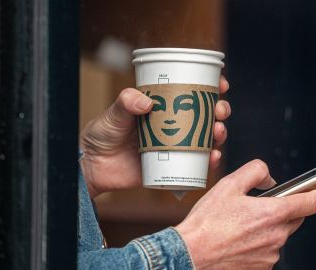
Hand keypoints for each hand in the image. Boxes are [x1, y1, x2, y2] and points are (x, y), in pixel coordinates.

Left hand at [79, 77, 230, 197]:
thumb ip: (126, 103)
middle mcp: (173, 125)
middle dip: (220, 110)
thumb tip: (146, 101)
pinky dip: (209, 160)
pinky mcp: (173, 166)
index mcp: (162, 107)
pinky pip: (197, 163)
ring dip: (219, 133)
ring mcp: (175, 145)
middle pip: (205, 115)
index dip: (211, 87)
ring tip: (217, 132)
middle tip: (220, 110)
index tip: (221, 83)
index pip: (191, 93)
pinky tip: (213, 156)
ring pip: (206, 138)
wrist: (94, 166)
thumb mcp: (113, 113)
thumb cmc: (102, 133)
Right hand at [175, 160, 315, 269]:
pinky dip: (259, 243)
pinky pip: (268, 250)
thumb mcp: (229, 184)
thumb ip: (255, 172)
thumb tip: (269, 178)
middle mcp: (277, 236)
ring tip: (240, 225)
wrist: (191, 254)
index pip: (313, 202)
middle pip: (295, 218)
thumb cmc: (207, 224)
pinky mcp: (262, 268)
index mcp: (273, 213)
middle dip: (283, 209)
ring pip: (279, 234)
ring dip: (267, 227)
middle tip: (258, 206)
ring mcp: (271, 254)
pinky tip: (239, 239)